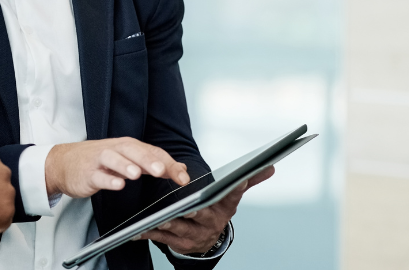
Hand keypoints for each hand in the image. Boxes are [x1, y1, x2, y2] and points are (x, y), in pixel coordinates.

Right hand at [45, 137, 190, 198]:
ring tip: (137, 174)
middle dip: (148, 160)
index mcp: (128, 146)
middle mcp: (115, 150)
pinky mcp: (87, 174)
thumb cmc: (98, 160)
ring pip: (113, 160)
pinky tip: (117, 185)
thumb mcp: (127, 158)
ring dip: (125, 166)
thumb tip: (180, 168)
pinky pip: (98, 176)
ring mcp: (99, 161)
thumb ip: (153, 163)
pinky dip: (107, 180)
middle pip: (133, 151)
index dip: (168, 164)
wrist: (63, 163)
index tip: (183, 178)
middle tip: (161, 170)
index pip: (152, 152)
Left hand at [138, 165, 275, 253]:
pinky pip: (162, 238)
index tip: (239, 179)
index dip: (237, 187)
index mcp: (224, 207)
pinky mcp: (179, 244)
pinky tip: (138, 230)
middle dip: (195, 211)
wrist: (207, 240)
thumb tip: (270, 164)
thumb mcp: (230, 196)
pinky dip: (150, 233)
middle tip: (187, 207)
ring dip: (169, 223)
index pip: (233, 194)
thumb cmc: (216, 209)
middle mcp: (212, 222)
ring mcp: (195, 235)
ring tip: (158, 218)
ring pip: (180, 227)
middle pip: (202, 214)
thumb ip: (249, 179)